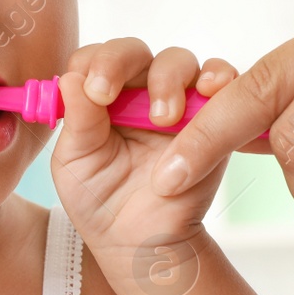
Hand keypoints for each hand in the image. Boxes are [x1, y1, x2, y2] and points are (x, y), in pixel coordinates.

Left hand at [50, 38, 237, 268]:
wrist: (139, 243)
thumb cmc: (100, 200)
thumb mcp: (76, 162)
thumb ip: (77, 120)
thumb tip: (71, 78)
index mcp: (100, 96)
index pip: (94, 59)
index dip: (93, 65)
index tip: (93, 92)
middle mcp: (137, 91)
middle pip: (134, 52)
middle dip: (121, 63)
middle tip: (110, 94)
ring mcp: (177, 101)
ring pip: (177, 62)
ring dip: (168, 79)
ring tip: (161, 119)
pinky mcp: (212, 117)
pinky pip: (223, 84)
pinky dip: (219, 78)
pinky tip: (209, 91)